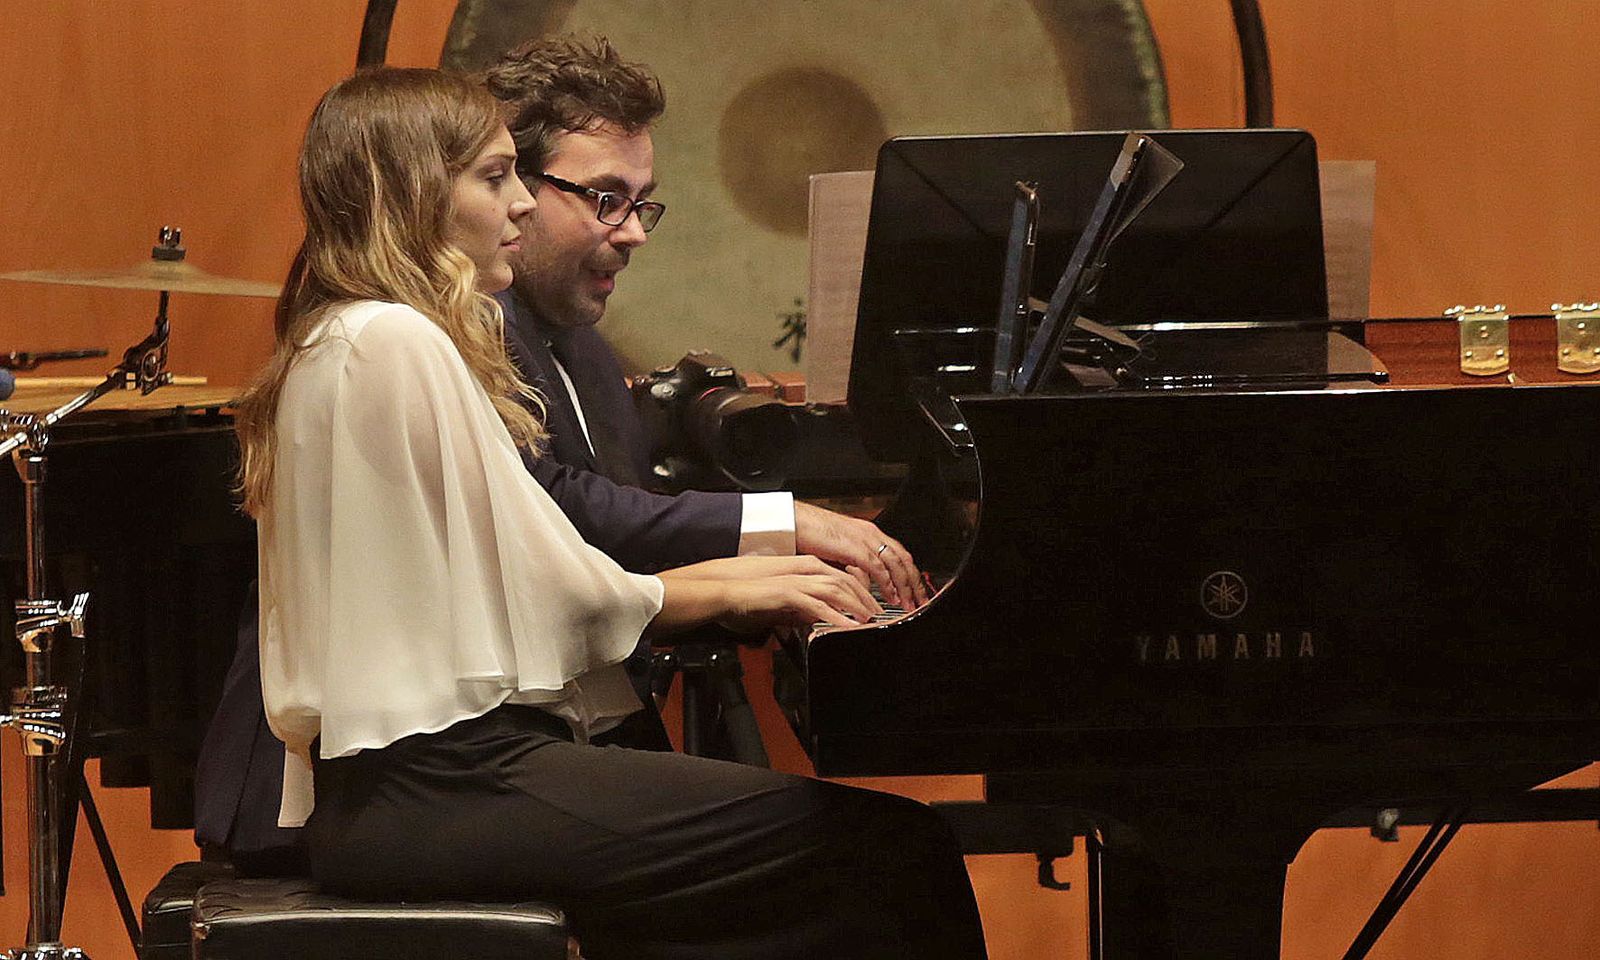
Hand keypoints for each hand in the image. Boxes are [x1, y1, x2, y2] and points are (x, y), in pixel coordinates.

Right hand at [661, 556, 881, 632]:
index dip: (861, 591)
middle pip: (847, 582)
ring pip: (838, 591)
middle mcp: (805, 570)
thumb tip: (813, 621)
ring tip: (869, 622)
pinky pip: (820, 606)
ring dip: (857, 607)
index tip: (872, 606)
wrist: (722, 592)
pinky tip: (848, 628)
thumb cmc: (746, 597)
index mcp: (804, 568)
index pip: (842, 577)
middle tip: (878, 616)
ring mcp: (798, 581)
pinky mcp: (789, 594)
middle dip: (866, 600)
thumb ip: (799, 609)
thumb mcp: (780, 603)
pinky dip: (837, 618)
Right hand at [793, 501, 927, 608]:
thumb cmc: (809, 535)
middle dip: (914, 583)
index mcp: (868, 532)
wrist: (793, 521)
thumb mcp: (838, 552)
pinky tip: (890, 598)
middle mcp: (870, 533)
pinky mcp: (853, 547)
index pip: (899, 554)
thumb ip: (853, 566)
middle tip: (920, 602)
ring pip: (895, 565)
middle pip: (903, 559)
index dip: (910, 574)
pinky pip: (877, 569)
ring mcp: (863, 539)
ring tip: (908, 605)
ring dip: (904, 587)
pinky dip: (886, 585)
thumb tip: (863, 584)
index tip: (915, 591)